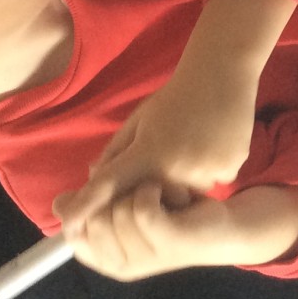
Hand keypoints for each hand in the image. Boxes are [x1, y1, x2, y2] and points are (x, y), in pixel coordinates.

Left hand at [58, 67, 257, 234]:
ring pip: (187, 193)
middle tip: (170, 151)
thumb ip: (116, 152)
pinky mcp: (229, 169)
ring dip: (184, 180)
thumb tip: (94, 179)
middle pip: (154, 197)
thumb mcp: (140, 119)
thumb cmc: (175, 95)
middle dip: (154, 187)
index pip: (110, 184)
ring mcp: (205, 169)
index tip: (69, 224)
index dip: (87, 205)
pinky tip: (212, 144)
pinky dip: (208, 170)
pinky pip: (213, 182)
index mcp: (147, 151)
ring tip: (194, 144)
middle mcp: (174, 166)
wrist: (222, 74)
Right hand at [59, 182, 237, 280]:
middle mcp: (122, 265)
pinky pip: (142, 208)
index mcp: (108, 260)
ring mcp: (145, 257)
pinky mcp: (168, 241)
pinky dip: (155, 190)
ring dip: (142, 191)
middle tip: (146, 196)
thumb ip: (93, 204)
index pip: (75, 234)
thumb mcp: (126, 206)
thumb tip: (59, 202)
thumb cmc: (170, 214)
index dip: (88, 207)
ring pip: (118, 210)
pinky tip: (173, 195)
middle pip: (93, 219)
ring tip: (163, 198)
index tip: (115, 195)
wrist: (221, 226)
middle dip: (118, 195)